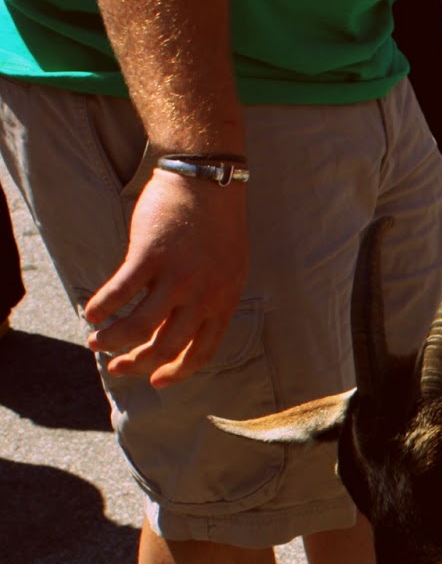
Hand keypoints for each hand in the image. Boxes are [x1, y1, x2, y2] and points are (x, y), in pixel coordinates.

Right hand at [83, 167, 248, 388]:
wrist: (209, 183)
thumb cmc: (218, 224)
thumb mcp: (229, 270)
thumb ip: (209, 298)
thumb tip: (182, 322)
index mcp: (224, 303)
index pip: (202, 352)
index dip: (178, 372)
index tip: (156, 380)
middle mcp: (202, 296)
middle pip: (167, 346)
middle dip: (138, 363)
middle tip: (117, 367)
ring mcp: (177, 277)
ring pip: (141, 326)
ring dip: (114, 340)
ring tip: (96, 342)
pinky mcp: (150, 256)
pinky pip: (121, 292)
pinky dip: (103, 307)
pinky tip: (91, 313)